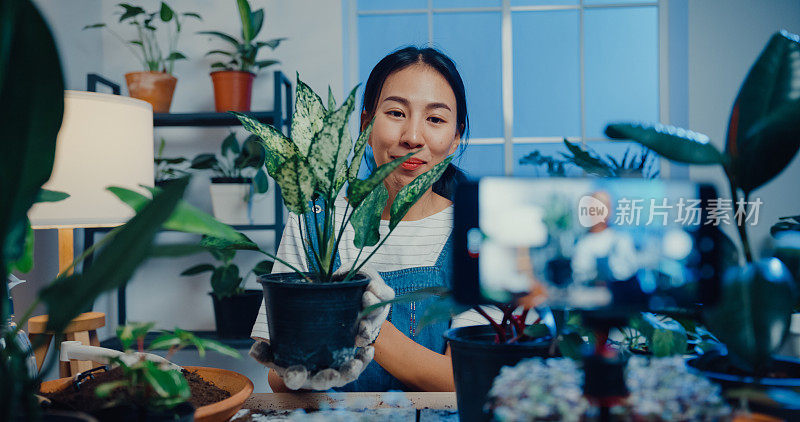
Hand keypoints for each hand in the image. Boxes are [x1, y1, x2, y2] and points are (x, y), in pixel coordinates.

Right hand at [249, 340, 374, 389]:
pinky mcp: (349, 364)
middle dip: (328, 378)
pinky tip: (368, 349)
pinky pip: (359, 363)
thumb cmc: (290, 350)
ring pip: (345, 375)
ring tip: (356, 362)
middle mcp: (317, 377)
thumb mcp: (275, 351)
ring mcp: (335, 372)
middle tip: (332, 373)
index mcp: (298, 375)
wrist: (308, 346)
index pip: (295, 379)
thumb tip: (253, 349)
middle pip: (324, 381)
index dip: (295, 377)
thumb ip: (264, 351)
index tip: (295, 372)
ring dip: (351, 370)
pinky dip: (364, 358)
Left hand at [351, 266, 394, 346]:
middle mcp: (378, 308)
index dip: (380, 290)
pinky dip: (361, 340)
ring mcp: (371, 322)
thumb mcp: (352, 271)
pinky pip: (364, 338)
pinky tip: (356, 341)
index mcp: (380, 292)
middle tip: (365, 298)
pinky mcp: (362, 332)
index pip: (387, 293)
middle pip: (379, 309)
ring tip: (363, 325)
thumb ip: (348, 269)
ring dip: (368, 325)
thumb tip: (338, 275)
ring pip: (373, 326)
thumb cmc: (352, 282)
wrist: (343, 299)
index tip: (371, 286)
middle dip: (373, 304)